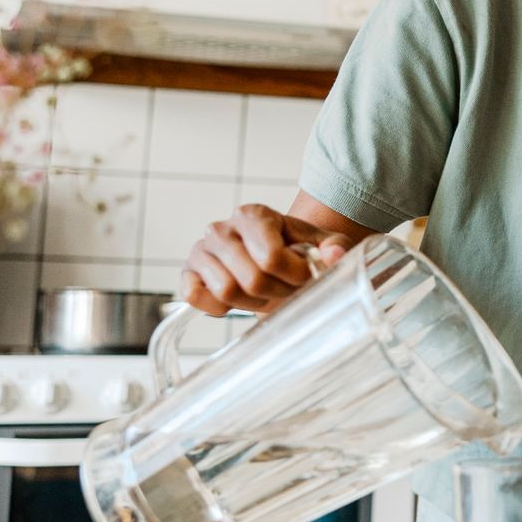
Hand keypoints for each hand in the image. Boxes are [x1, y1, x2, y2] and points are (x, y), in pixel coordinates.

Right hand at [180, 205, 352, 315]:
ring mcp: (200, 251)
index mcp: (253, 215)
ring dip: (254, 303)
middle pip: (252, 279)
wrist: (269, 257)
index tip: (306, 277)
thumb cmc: (295, 250)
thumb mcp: (321, 244)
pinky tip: (239, 300)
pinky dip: (219, 307)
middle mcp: (221, 229)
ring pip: (227, 291)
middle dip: (278, 292)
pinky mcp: (187, 274)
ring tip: (266, 294)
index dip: (295, 276)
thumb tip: (334, 255)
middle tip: (289, 290)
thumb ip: (334, 247)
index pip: (271, 257)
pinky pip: (196, 298)